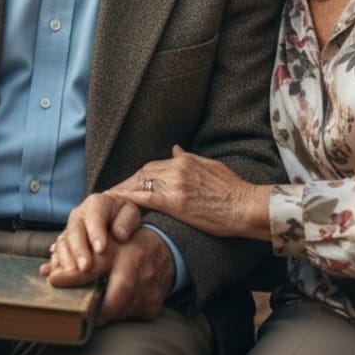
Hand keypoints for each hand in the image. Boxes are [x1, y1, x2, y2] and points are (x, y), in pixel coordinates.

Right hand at [45, 193, 141, 276]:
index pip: (95, 216)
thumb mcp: (130, 213)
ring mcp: (69, 228)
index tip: (101, 249)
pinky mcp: (63, 242)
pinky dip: (57, 263)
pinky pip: (57, 252)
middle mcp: (78, 214)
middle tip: (85, 267)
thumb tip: (119, 235)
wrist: (110, 216)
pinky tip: (59, 274)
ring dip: (67, 259)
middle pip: (75, 230)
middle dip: (79, 249)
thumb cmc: (122, 216)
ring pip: (63, 242)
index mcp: (96, 203)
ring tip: (72, 274)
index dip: (96, 232)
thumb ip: (126, 222)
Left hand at [47, 226, 174, 324]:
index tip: (54, 281)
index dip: (73, 276)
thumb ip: (77, 255)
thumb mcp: (104, 245)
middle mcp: (136, 268)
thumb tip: (45, 272)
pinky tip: (114, 309)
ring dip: (105, 316)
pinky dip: (118, 316)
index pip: (95, 265)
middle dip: (95, 312)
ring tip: (93, 313)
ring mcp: (148, 288)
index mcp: (121, 250)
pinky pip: (130, 318)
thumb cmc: (125, 247)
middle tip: (80, 315)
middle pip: (113, 301)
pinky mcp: (153, 306)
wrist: (162, 252)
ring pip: (120, 314)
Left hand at [110, 145, 271, 239]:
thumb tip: (175, 149)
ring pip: (141, 183)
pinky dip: (129, 198)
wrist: (245, 205)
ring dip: (123, 190)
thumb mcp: (211, 166)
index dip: (139, 176)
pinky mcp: (175, 202)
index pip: (153, 166)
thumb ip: (190, 158)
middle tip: (113, 192)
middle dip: (127, 182)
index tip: (128, 183)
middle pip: (143, 173)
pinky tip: (118, 203)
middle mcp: (177, 169)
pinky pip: (145, 198)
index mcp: (185, 161)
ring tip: (110, 200)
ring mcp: (175, 185)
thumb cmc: (233, 189)